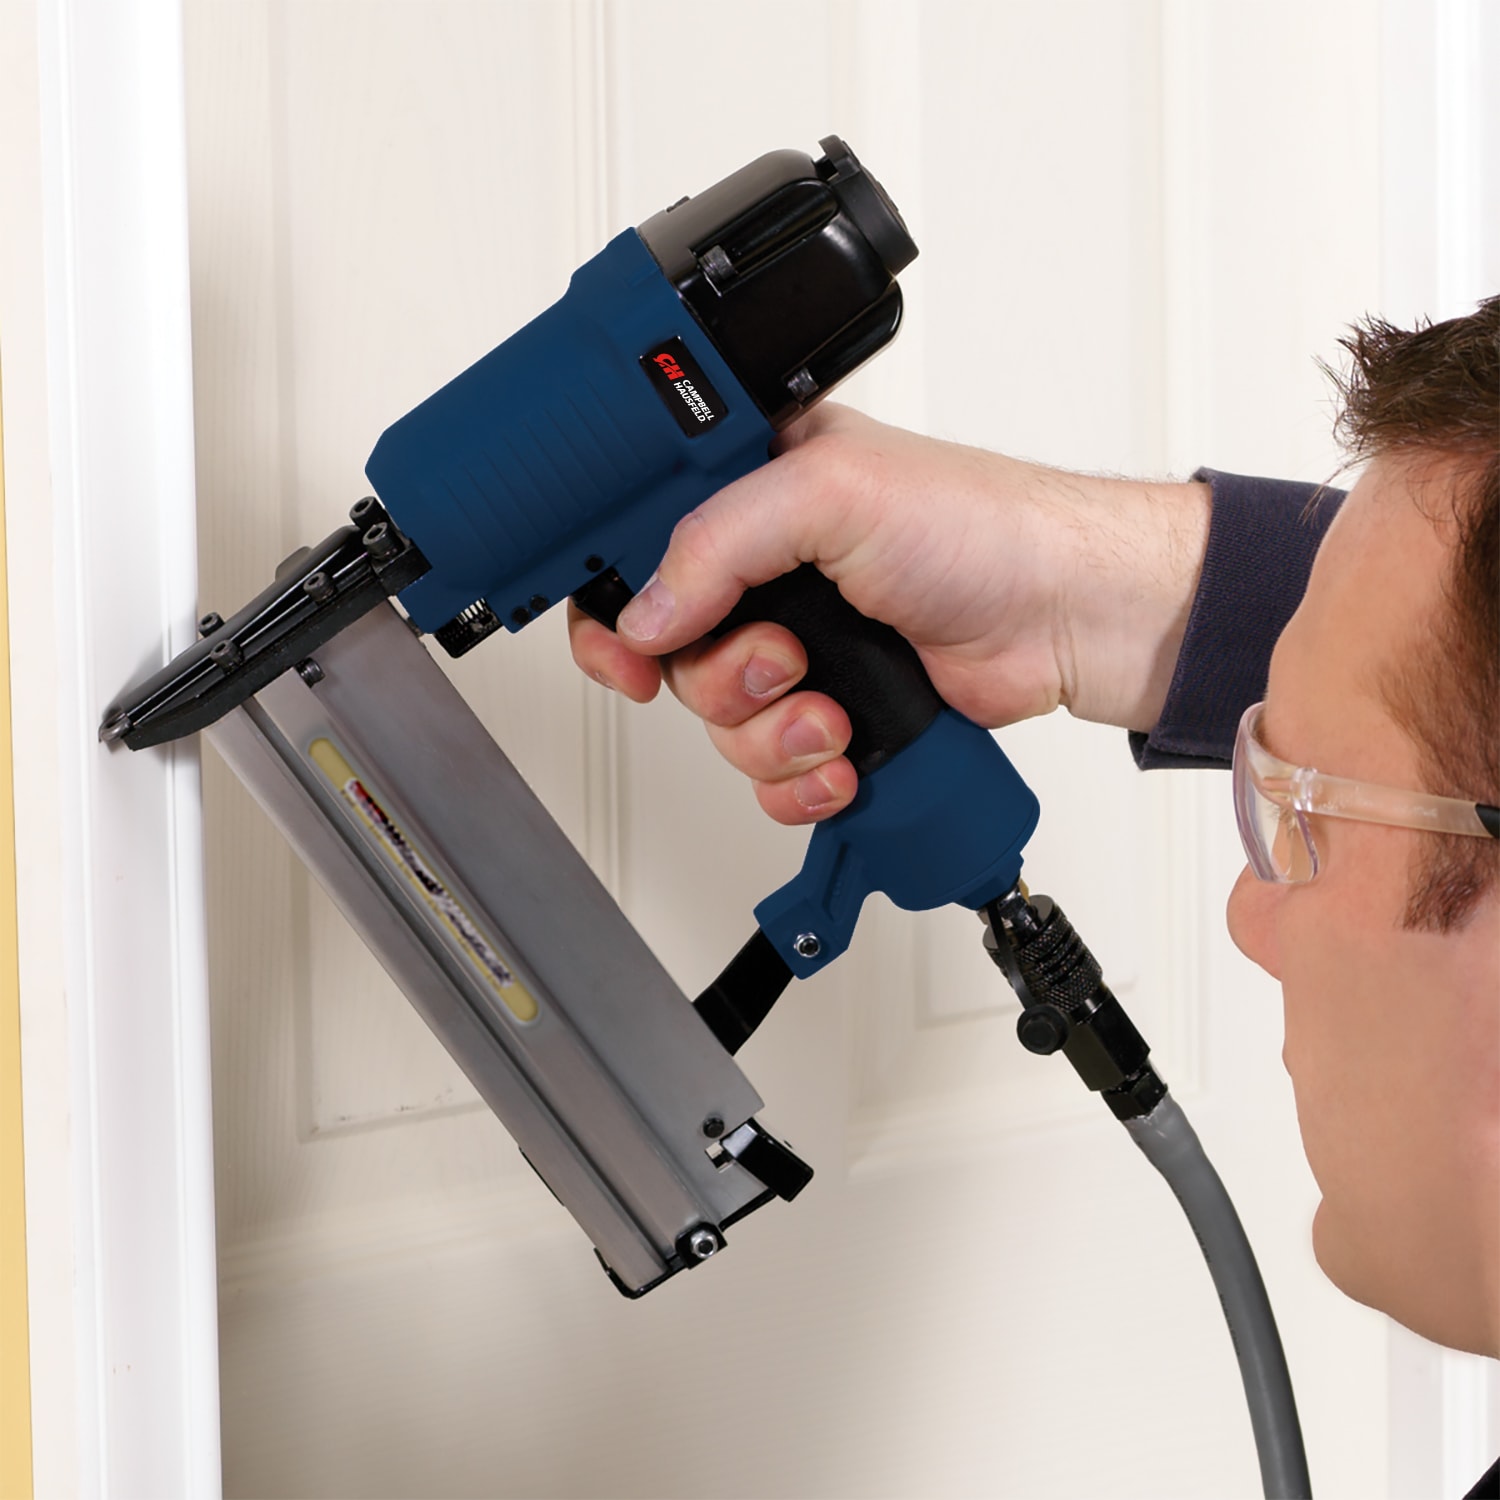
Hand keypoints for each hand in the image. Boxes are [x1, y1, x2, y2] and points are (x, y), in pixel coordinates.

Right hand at [569, 403, 1208, 823]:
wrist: (1063, 617)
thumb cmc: (980, 528)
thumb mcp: (830, 492)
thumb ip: (717, 542)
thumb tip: (644, 613)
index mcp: (752, 496)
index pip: (637, 552)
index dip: (615, 610)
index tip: (631, 652)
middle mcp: (768, 577)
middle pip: (675, 659)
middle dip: (724, 679)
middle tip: (785, 660)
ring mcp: (801, 654)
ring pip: (721, 728)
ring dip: (772, 735)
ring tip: (833, 709)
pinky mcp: (834, 719)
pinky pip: (771, 776)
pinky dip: (802, 780)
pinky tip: (845, 755)